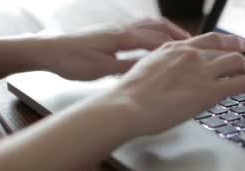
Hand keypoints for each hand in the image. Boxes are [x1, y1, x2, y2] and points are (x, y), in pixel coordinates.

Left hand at [37, 18, 190, 80]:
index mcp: (123, 37)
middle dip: (178, 36)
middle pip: (158, 27)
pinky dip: (153, 33)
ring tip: (182, 42)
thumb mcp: (101, 70)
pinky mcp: (110, 32)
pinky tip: (155, 42)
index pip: (158, 40)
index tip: (195, 53)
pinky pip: (139, 29)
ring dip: (167, 32)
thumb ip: (126, 68)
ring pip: (149, 26)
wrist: (48, 50)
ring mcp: (116, 28)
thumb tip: (149, 68)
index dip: (178, 47)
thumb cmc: (71, 60)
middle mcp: (122, 28)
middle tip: (196, 46)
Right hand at [110, 32, 244, 135]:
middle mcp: (190, 55)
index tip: (231, 45)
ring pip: (235, 62)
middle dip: (238, 56)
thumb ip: (162, 70)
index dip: (222, 43)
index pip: (205, 41)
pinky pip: (242, 81)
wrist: (127, 107)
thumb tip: (168, 79)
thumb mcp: (145, 73)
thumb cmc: (129, 97)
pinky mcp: (209, 91)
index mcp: (173, 48)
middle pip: (223, 49)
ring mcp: (201, 71)